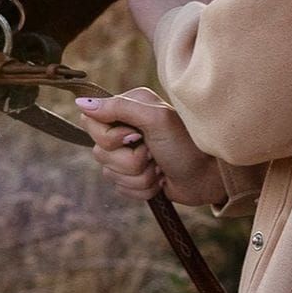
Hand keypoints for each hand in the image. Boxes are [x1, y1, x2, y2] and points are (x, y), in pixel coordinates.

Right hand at [77, 87, 225, 206]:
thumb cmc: (187, 143)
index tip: (135, 136)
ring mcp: (130, 152)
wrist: (210, 176)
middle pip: (98, 151)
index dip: (109, 136)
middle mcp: (126, 127)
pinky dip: (143, 188)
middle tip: (153, 152)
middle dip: (129, 160)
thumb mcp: (155, 119)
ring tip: (160, 167)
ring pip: (109, 173)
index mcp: (129, 106)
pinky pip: (122, 189)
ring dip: (139, 176)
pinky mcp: (136, 175)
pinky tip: (160, 180)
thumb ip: (118, 108)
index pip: (90, 121)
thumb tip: (81, 103)